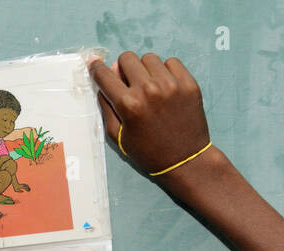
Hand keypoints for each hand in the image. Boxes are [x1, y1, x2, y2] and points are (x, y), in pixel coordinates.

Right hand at [88, 52, 209, 176]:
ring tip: (149, 87)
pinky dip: (165, 71)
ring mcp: (171, 84)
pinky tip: (165, 87)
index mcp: (128, 104)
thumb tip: (106, 77)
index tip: (95, 64)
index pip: (105, 76)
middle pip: (127, 58)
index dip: (96, 68)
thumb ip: (107, 105)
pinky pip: (171, 62)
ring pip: (149, 58)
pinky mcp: (188, 83)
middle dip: (123, 69)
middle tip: (128, 83)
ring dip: (144, 69)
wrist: (184, 160)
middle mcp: (149, 90)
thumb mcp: (118, 135)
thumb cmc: (147, 151)